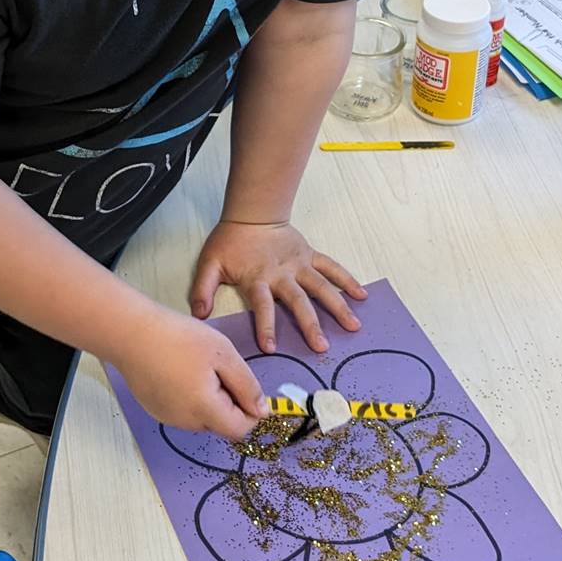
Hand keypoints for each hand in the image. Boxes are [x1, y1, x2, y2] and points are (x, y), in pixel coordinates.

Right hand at [113, 305, 267, 443]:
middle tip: (217, 367)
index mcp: (205, 410)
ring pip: (203, 417)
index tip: (245, 384)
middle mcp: (186, 422)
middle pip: (221, 423)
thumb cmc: (178, 337)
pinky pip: (183, 410)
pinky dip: (189, 396)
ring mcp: (168, 418)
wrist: (130, 332)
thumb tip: (263, 411)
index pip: (241, 429)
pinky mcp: (155, 409)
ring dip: (209, 398)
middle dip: (229, 401)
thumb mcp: (223, 354)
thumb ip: (247, 386)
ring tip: (196, 365)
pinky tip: (178, 370)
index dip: (252, 411)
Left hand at [190, 220, 366, 354]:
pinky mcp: (310, 255)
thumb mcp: (210, 264)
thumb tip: (200, 315)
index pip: (263, 305)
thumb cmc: (230, 241)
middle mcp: (282, 274)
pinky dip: (347, 279)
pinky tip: (361, 295)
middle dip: (310, 324)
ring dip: (337, 306)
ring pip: (321, 287)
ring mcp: (299, 264)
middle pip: (298, 301)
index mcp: (258, 278)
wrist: (252, 213)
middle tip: (321, 347)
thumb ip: (203, 289)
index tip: (271, 347)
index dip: (266, 326)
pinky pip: (331, 267)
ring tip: (353, 326)